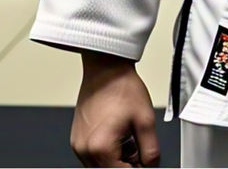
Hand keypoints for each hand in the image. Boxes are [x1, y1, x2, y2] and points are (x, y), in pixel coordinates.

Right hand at [70, 51, 160, 166]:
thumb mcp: (145, 120)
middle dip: (126, 163)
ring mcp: (78, 145)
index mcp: (100, 148)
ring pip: (100, 165)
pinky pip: (93, 155)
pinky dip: (106, 151)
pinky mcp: (76, 139)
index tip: (144, 160)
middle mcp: (84, 150)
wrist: (106, 68)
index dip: (137, 168)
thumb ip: (150, 150)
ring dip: (116, 158)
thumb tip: (151, 165)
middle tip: (136, 144)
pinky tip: (116, 133)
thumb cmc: (122, 87)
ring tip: (127, 135)